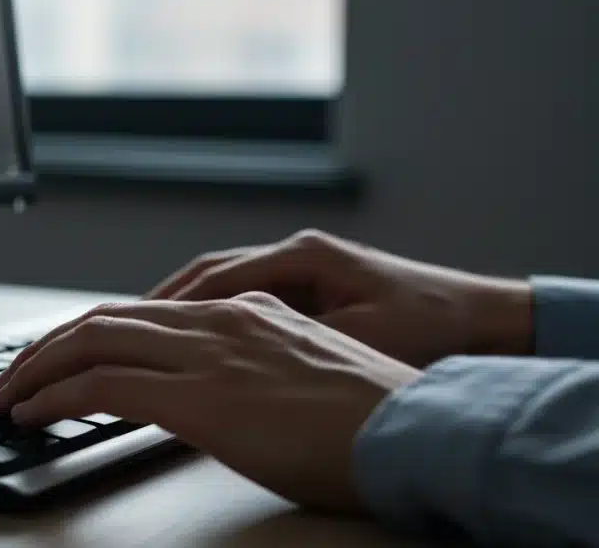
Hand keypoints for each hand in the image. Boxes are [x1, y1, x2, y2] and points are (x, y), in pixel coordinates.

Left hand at [0, 293, 422, 512]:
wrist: (419, 429)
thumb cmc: (376, 417)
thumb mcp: (308, 373)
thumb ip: (257, 368)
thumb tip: (224, 389)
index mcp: (244, 311)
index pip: (143, 311)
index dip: (91, 331)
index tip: (61, 355)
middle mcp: (217, 320)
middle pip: (105, 317)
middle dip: (49, 345)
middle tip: (15, 373)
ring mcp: (206, 353)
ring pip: (91, 342)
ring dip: (37, 367)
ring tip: (7, 393)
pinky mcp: (198, 397)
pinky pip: (102, 386)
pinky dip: (54, 395)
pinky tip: (31, 412)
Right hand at [146, 229, 533, 367]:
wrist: (483, 321)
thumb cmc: (429, 329)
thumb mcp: (358, 339)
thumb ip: (291, 337)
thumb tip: (232, 346)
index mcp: (304, 256)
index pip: (216, 277)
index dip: (168, 305)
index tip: (128, 326)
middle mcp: (297, 252)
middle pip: (209, 271)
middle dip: (161, 300)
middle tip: (115, 327)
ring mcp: (303, 265)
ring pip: (222, 280)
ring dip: (181, 305)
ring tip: (142, 332)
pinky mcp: (311, 283)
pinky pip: (245, 293)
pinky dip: (213, 311)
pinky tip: (194, 335)